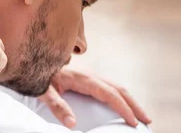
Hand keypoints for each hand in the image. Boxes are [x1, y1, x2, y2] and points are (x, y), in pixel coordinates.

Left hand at [37, 66, 151, 127]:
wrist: (33, 57)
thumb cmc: (37, 74)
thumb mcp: (43, 91)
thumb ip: (57, 106)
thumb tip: (72, 124)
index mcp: (83, 78)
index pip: (110, 94)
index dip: (124, 108)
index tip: (134, 122)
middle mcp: (90, 74)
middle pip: (119, 89)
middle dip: (134, 105)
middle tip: (147, 120)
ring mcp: (89, 74)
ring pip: (115, 86)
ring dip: (129, 100)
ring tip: (139, 115)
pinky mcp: (86, 77)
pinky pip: (108, 86)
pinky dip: (119, 96)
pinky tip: (121, 104)